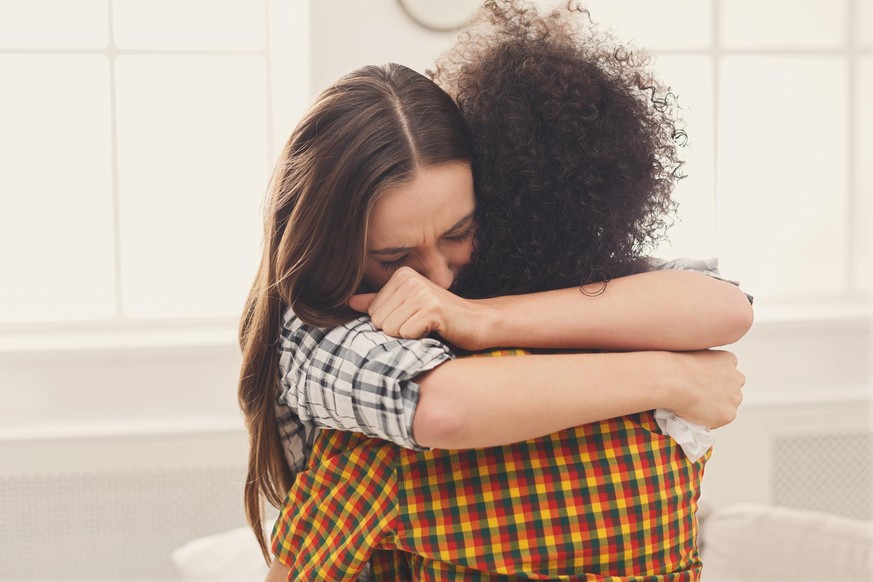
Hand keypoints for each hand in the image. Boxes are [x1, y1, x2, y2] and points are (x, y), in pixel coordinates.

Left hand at [347, 267, 488, 349]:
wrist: (477, 322)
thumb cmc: (441, 317)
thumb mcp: (407, 306)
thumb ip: (378, 303)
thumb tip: (348, 301)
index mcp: (402, 276)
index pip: (372, 311)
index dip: (391, 322)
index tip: (413, 317)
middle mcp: (410, 280)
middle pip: (378, 321)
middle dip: (398, 330)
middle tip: (420, 324)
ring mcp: (421, 293)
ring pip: (390, 329)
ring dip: (408, 335)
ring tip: (427, 327)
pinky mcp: (432, 310)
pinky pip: (406, 334)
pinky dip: (419, 339)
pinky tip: (435, 330)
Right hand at [666, 350, 744, 428]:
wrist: (672, 380)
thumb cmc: (675, 367)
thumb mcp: (693, 355)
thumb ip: (704, 365)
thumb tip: (697, 378)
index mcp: (729, 359)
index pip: (727, 373)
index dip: (714, 380)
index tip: (702, 384)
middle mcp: (736, 378)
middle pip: (731, 390)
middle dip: (719, 394)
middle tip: (699, 397)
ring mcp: (735, 397)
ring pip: (727, 406)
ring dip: (715, 407)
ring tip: (694, 406)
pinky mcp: (729, 414)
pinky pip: (719, 420)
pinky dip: (709, 419)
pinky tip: (694, 413)